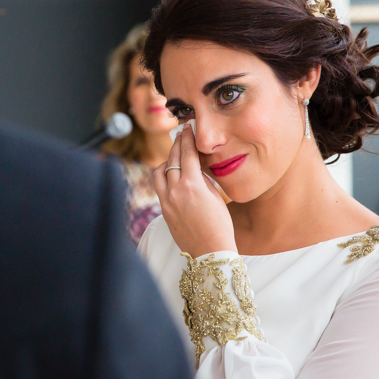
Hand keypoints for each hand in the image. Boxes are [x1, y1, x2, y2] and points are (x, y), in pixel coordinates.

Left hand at [153, 123, 237, 257]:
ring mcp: (167, 200)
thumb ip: (202, 179)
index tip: (187, 127)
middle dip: (177, 144)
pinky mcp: (163, 209)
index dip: (187, 138)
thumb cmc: (219, 225)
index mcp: (193, 184)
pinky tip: (169, 174)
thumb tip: (194, 167)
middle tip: (181, 134)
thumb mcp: (215, 196)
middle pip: (172, 158)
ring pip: (159, 171)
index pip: (187, 153)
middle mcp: (176, 190)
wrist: (210, 251)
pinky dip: (163, 176)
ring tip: (174, 155)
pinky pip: (158, 186)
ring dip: (166, 160)